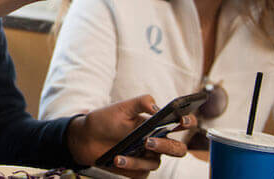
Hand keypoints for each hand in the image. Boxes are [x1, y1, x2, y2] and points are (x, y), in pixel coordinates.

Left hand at [66, 95, 193, 178]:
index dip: (188, 122)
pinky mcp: (138, 170)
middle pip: (177, 149)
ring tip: (120, 154)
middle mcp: (157, 142)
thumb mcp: (121, 107)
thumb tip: (157, 108)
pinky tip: (117, 159)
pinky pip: (141, 172)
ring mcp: (148, 156)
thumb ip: (140, 103)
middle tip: (148, 141)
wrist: (85, 137)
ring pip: (155, 162)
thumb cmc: (106, 120)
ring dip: (138, 159)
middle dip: (166, 146)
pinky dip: (129, 166)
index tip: (182, 120)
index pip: (182, 123)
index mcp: (157, 124)